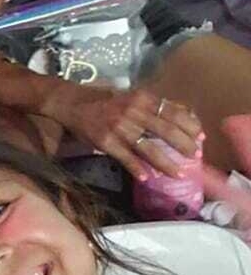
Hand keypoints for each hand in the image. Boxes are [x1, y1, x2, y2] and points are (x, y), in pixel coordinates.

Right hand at [41, 84, 201, 179]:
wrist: (72, 103)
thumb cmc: (105, 100)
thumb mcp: (132, 96)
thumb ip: (156, 105)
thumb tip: (186, 114)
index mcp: (142, 99)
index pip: (173, 112)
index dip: (190, 126)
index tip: (201, 137)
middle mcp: (133, 112)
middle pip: (166, 131)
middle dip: (184, 146)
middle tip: (195, 158)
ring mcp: (119, 128)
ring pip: (149, 149)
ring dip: (166, 163)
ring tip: (178, 174)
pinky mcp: (105, 142)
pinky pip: (126, 158)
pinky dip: (137, 169)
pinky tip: (146, 177)